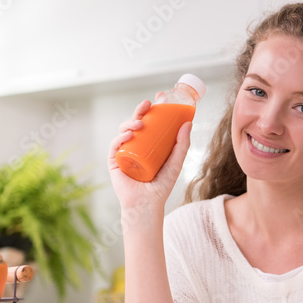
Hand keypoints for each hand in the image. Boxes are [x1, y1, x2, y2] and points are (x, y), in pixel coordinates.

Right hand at [108, 97, 192, 215]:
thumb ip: (182, 144)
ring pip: (124, 131)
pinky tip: (128, 134)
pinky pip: (115, 145)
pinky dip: (120, 137)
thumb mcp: (175, 162)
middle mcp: (135, 146)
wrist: (147, 204)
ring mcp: (124, 152)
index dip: (152, 109)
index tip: (160, 98)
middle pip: (136, 123)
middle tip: (148, 104)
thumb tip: (188, 123)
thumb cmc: (161, 185)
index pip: (150, 122)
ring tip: (140, 124)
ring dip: (130, 122)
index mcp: (148, 144)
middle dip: (140, 111)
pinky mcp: (114, 161)